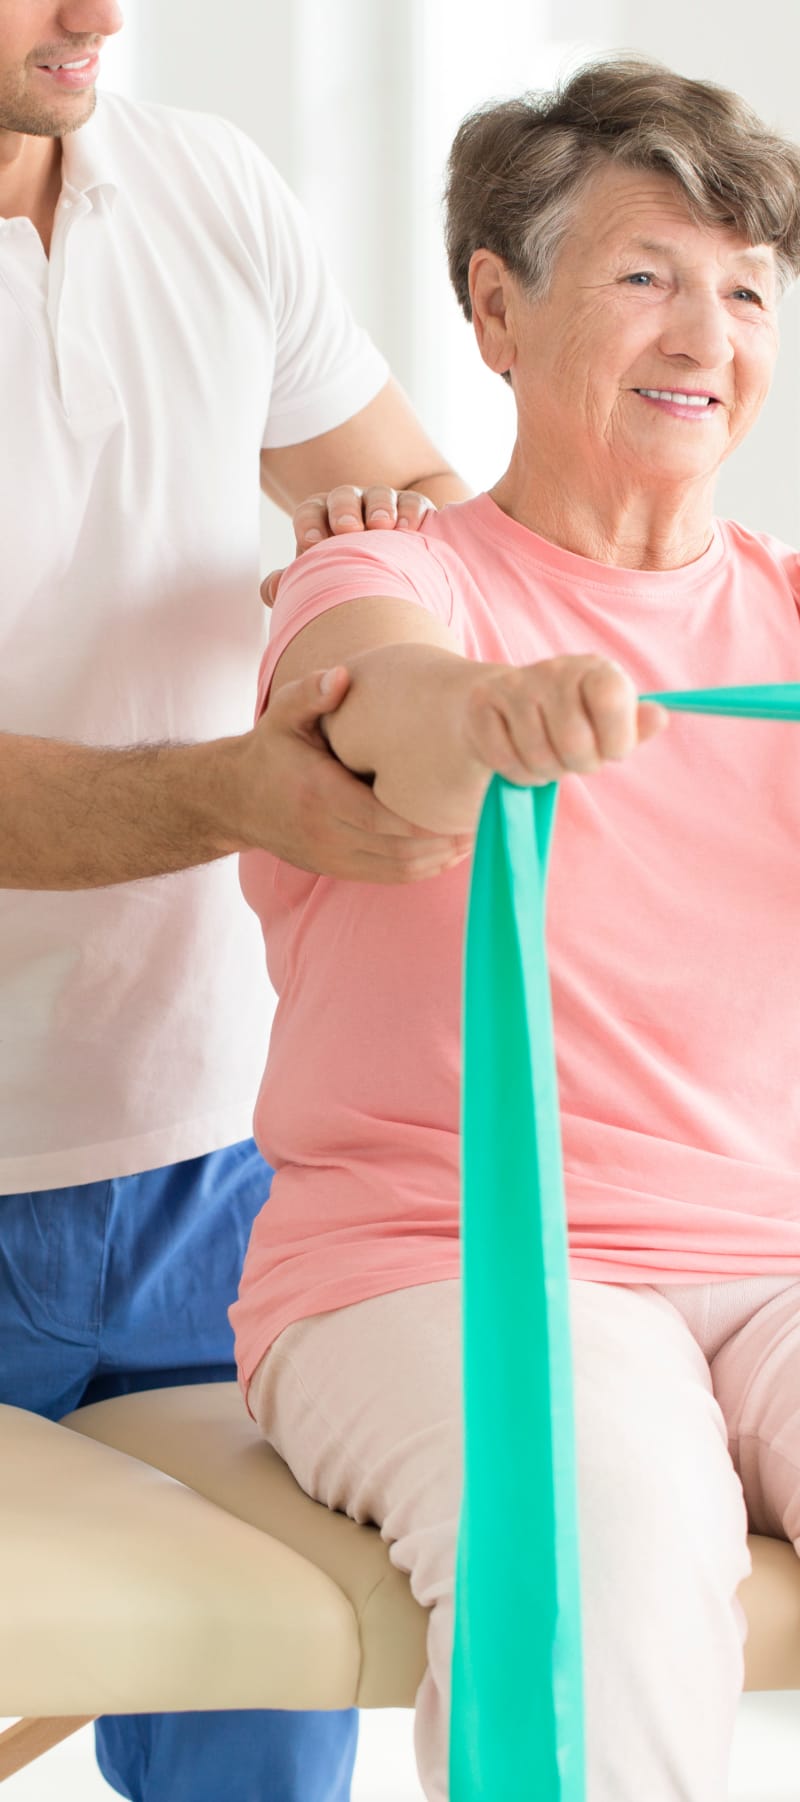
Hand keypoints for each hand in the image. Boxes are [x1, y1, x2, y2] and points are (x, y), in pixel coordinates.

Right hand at [235, 665, 473, 881]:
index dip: (429, 821)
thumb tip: (341, 676)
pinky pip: (388, 878)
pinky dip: (423, 869)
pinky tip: (448, 852)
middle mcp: (326, 833)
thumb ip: (311, 693)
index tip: (465, 804)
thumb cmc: (271, 750)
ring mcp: (331, 857)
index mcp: (319, 794)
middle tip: (484, 821)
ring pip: (399, 870)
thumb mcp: (282, 714)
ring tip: (474, 836)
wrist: (235, 799)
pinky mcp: (336, 869)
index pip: (385, 819)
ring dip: (441, 859)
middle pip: (400, 851)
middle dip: (446, 842)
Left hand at [261, 485, 434, 607]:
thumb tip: (270, 590)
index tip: (311, 544)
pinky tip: (409, 528)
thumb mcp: (320, 580)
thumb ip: (294, 583)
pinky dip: (411, 512)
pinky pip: (413, 503)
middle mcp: (350, 507)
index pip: (310, 512)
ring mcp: (383, 505)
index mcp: (320, 519)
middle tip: (347, 529)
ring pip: (379, 496)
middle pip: (343, 497)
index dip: (309, 524)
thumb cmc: (346, 578)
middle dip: (344, 510)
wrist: (389, 578)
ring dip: (380, 507)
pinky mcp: (413, 510)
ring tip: (382, 525)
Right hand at [463, 655, 667, 784]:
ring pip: (537, 756)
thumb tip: (660, 717)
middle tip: (575, 759)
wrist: (509, 704)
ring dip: (545, 772)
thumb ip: (635, 725)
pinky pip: (504, 759)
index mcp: (595, 670)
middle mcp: (554, 669)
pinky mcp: (482, 703)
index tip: (612, 749)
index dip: (616, 740)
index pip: (612, 700)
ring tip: (548, 757)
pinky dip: (517, 772)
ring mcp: (514, 684)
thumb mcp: (609, 722)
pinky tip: (520, 757)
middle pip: (574, 742)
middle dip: (578, 765)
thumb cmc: (572, 720)